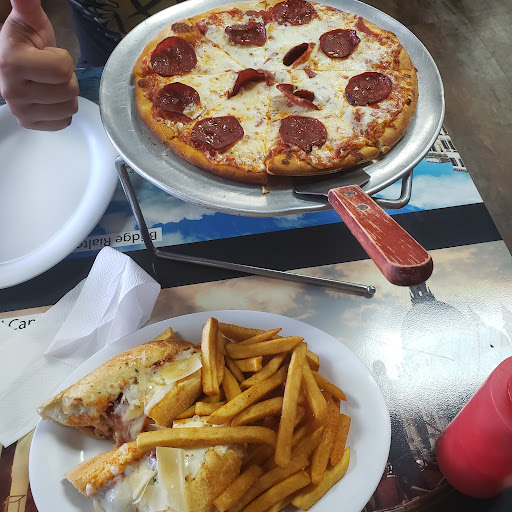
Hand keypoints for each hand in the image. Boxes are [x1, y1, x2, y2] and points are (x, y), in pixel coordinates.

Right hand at [0, 0, 78, 129]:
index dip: (62, 59)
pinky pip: (64, 122)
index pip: (63, 69)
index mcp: (12, 63)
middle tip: (50, 71)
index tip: (47, 54)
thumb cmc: (25, 43)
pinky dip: (62, 111)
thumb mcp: (28, 21)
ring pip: (69, 108)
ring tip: (50, 83)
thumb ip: (28, 4)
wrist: (10, 64)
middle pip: (69, 91)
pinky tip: (49, 99)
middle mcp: (13, 92)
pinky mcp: (29, 124)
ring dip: (65, 95)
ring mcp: (21, 111)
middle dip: (66, 78)